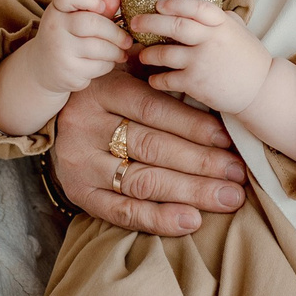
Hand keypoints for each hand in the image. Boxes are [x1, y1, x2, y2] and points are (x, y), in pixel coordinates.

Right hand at [29, 0, 128, 96]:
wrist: (44, 69)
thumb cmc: (66, 38)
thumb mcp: (76, 19)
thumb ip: (96, 8)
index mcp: (56, 10)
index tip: (101, 7)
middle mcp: (54, 29)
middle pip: (93, 24)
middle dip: (116, 33)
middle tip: (127, 40)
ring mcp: (60, 52)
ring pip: (100, 48)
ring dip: (116, 51)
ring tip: (121, 52)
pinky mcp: (68, 72)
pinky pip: (99, 66)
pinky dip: (108, 64)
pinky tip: (106, 62)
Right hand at [52, 71, 246, 235]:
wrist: (57, 119)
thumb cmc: (107, 94)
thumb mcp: (125, 73)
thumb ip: (159, 79)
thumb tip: (214, 94)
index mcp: (103, 90)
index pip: (153, 111)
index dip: (193, 126)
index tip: (227, 140)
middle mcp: (86, 126)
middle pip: (152, 148)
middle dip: (201, 163)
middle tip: (237, 175)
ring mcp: (80, 163)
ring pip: (141, 181)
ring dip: (189, 192)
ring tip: (227, 198)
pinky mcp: (78, 193)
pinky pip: (121, 211)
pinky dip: (158, 219)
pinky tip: (190, 221)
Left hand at [132, 0, 274, 113]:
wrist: (262, 90)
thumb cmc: (250, 59)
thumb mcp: (239, 31)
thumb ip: (220, 19)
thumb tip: (199, 10)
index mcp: (221, 24)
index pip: (194, 7)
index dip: (173, 4)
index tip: (158, 4)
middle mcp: (210, 40)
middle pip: (173, 26)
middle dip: (149, 23)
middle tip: (134, 23)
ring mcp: (202, 62)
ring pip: (165, 54)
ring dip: (148, 54)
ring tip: (142, 55)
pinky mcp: (196, 83)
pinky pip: (167, 79)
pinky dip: (156, 79)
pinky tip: (153, 79)